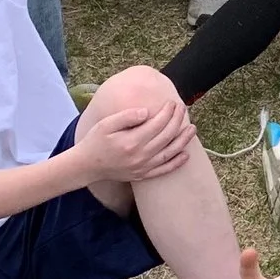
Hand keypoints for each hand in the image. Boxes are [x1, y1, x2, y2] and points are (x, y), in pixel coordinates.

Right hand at [77, 94, 194, 183]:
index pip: (157, 124)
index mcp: (131, 141)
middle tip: (182, 108)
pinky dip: (176, 163)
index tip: (172, 102)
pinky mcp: (142, 175)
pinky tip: (186, 155)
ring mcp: (142, 167)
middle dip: (177, 120)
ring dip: (183, 140)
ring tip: (192, 128)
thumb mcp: (106, 124)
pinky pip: (163, 170)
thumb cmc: (95, 141)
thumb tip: (146, 112)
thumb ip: (126, 117)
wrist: (87, 166)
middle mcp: (140, 156)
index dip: (167, 112)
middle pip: (166, 136)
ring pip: (169, 153)